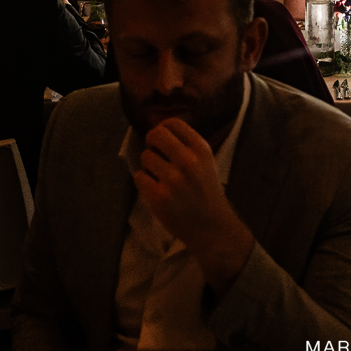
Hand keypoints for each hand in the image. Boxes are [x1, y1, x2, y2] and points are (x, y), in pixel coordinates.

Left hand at [134, 117, 254, 294]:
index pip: (173, 123)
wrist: (211, 227)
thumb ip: (187, 146)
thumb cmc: (206, 193)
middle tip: (155, 153)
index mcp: (201, 149)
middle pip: (156, 135)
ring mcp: (173, 179)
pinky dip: (144, 182)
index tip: (162, 139)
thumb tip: (159, 131)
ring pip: (145, 157)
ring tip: (159, 177)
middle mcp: (188, 161)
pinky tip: (155, 189)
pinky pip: (139, 177)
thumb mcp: (206, 162)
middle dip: (151, 142)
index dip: (163, 128)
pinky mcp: (159, 197)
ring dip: (148, 166)